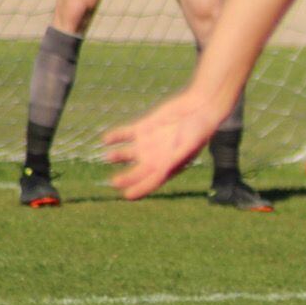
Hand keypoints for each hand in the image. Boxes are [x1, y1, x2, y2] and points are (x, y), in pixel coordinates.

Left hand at [103, 91, 222, 198]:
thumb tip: (162, 172)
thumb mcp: (188, 147)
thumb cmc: (198, 131)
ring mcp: (147, 143)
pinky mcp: (142, 128)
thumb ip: (174, 160)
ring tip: (109, 157)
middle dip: (126, 178)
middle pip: (136, 172)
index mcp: (167, 167)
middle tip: (115, 182)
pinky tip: (106, 139)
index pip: (150, 182)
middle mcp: (155, 158)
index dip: (139, 190)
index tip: (128, 195)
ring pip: (126, 154)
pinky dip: (114, 137)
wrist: (199, 109)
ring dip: (117, 156)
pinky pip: (124, 134)